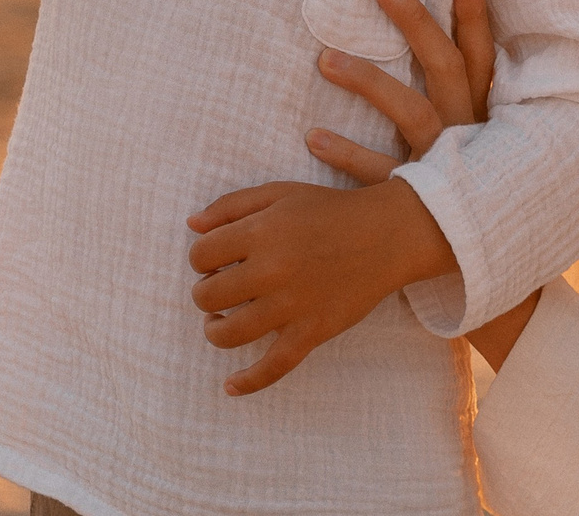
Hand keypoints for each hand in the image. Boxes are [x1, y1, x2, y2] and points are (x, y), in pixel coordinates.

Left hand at [185, 177, 452, 396]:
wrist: (386, 235)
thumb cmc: (328, 210)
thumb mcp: (279, 193)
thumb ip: (231, 205)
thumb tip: (192, 226)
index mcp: (261, 232)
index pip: (201, 256)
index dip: (202, 258)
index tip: (216, 259)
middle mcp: (272, 270)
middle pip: (207, 296)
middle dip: (206, 293)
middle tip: (222, 287)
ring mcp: (292, 305)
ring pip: (229, 334)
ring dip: (215, 330)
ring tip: (220, 322)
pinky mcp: (311, 332)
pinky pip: (273, 367)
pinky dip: (248, 381)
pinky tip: (230, 386)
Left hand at [305, 0, 495, 184]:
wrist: (478, 252)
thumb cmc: (469, 179)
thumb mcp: (472, 133)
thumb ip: (455, 90)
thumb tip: (434, 33)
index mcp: (483, 114)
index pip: (482, 54)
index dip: (477, 15)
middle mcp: (470, 132)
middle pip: (447, 67)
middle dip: (416, 21)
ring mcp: (447, 166)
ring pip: (413, 113)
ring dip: (370, 83)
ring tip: (324, 59)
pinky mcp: (420, 201)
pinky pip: (380, 174)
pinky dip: (348, 154)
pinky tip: (313, 136)